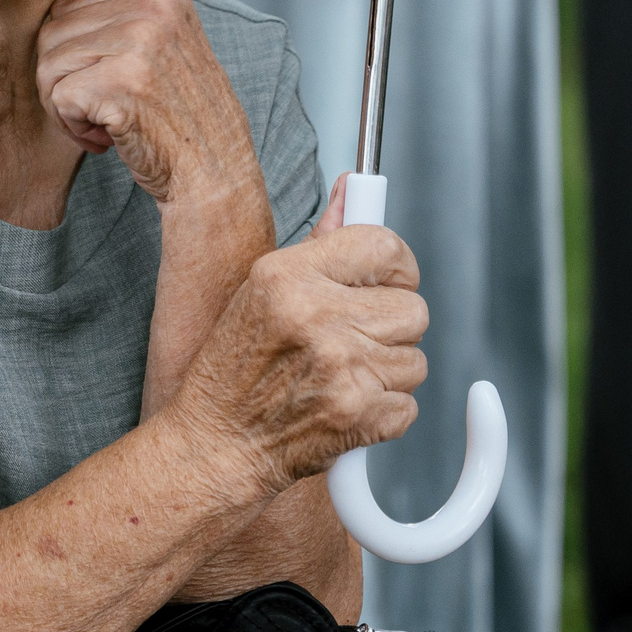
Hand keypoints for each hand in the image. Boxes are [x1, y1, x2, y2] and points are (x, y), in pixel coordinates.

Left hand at [36, 0, 260, 203]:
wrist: (214, 173)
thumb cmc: (176, 110)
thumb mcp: (160, 38)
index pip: (68, 4)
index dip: (80, 51)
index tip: (120, 76)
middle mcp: (154, 4)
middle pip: (52, 31)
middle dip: (68, 78)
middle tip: (114, 103)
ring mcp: (140, 41)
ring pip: (47, 64)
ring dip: (69, 106)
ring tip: (114, 117)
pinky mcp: (122, 81)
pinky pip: (56, 97)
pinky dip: (74, 127)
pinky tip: (112, 134)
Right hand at [170, 222, 428, 494]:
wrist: (216, 444)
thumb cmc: (232, 368)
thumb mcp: (260, 290)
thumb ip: (320, 242)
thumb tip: (358, 188)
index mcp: (286, 277)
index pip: (386, 247)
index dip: (396, 269)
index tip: (385, 283)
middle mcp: (315, 317)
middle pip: (414, 309)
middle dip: (392, 328)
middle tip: (353, 340)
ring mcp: (340, 368)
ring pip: (416, 360)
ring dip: (387, 372)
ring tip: (339, 376)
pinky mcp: (358, 414)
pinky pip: (409, 405)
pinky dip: (384, 412)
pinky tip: (342, 405)